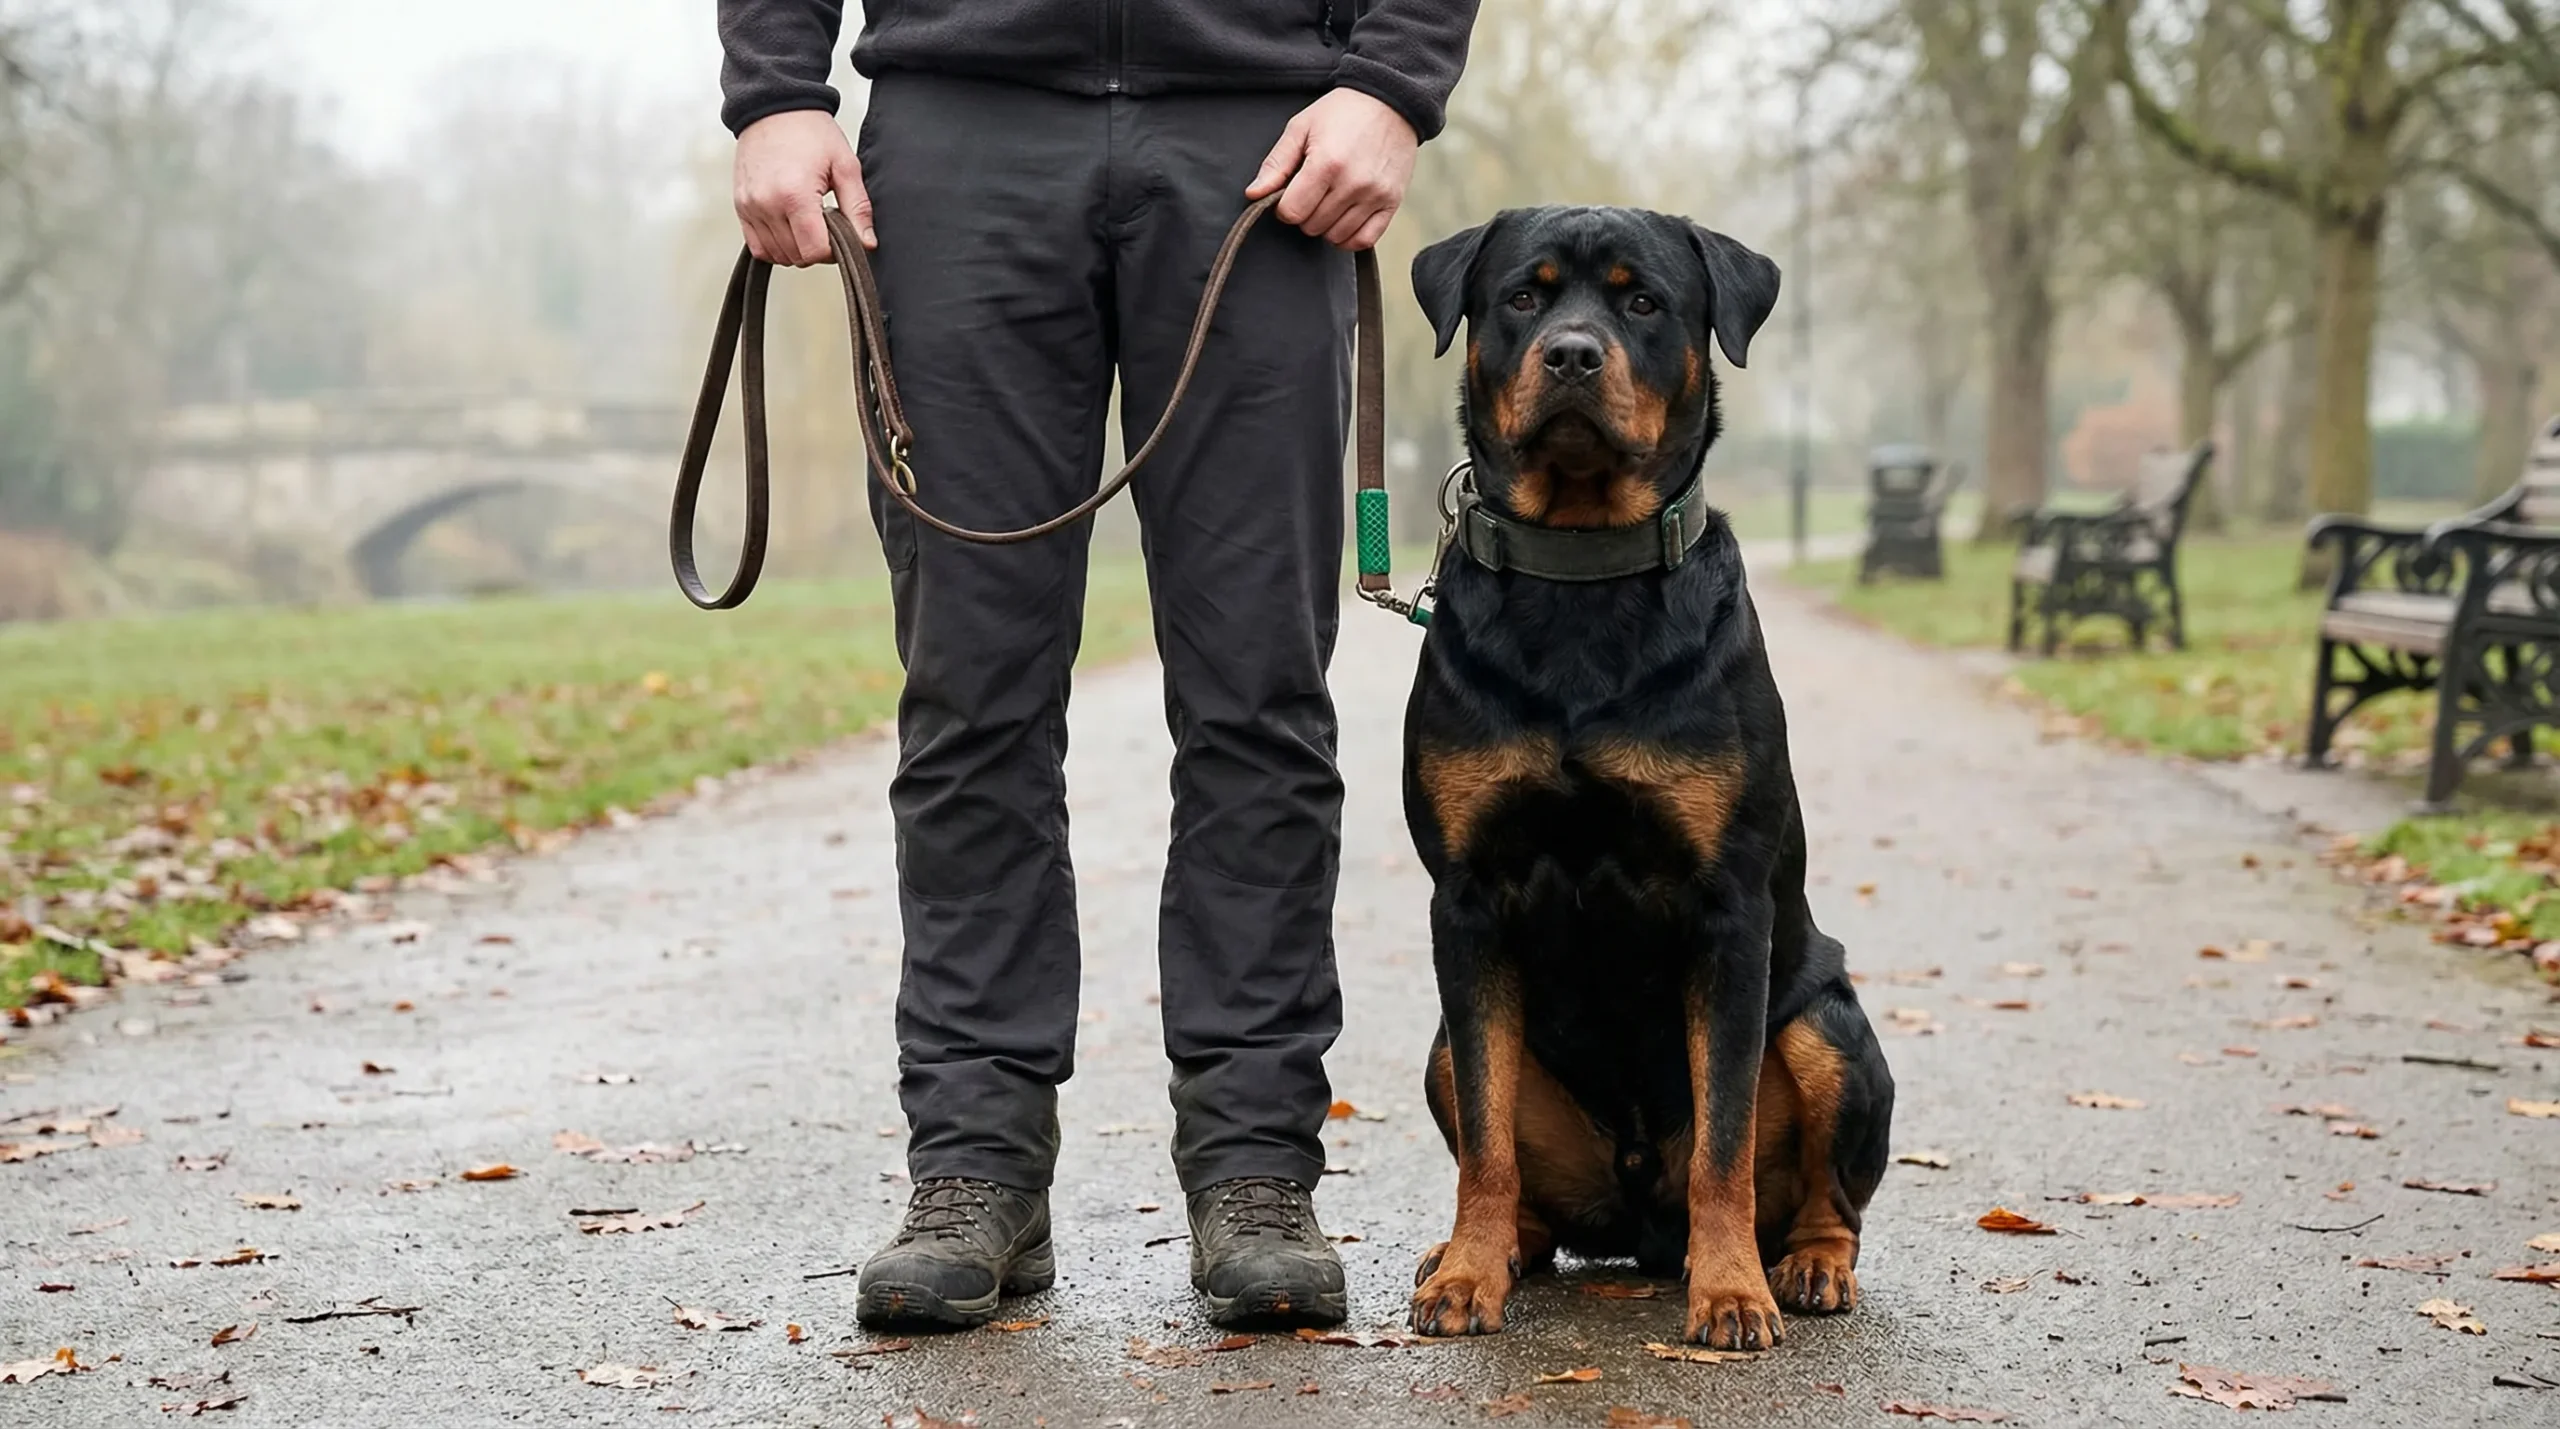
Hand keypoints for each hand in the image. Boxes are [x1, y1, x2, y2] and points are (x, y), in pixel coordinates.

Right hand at [733, 110, 872, 265]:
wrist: (774, 107)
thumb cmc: (811, 132)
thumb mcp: (845, 165)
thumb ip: (858, 208)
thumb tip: (867, 244)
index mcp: (794, 195)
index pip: (814, 251)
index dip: (832, 252)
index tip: (840, 234)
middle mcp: (766, 204)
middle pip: (796, 256)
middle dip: (816, 248)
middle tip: (826, 224)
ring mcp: (749, 207)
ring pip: (777, 255)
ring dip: (797, 249)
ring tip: (808, 221)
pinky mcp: (740, 207)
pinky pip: (758, 247)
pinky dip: (776, 247)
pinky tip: (791, 228)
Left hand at [1247, 89, 1417, 251]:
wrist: (1390, 101)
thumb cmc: (1342, 112)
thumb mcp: (1301, 128)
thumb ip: (1276, 164)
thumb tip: (1253, 194)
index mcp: (1326, 163)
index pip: (1292, 212)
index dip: (1284, 207)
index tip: (1291, 193)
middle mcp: (1352, 183)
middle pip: (1312, 226)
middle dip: (1306, 213)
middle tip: (1313, 191)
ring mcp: (1374, 195)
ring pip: (1336, 236)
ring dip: (1326, 225)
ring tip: (1330, 200)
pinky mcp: (1392, 202)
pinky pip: (1364, 240)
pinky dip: (1349, 237)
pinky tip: (1344, 219)